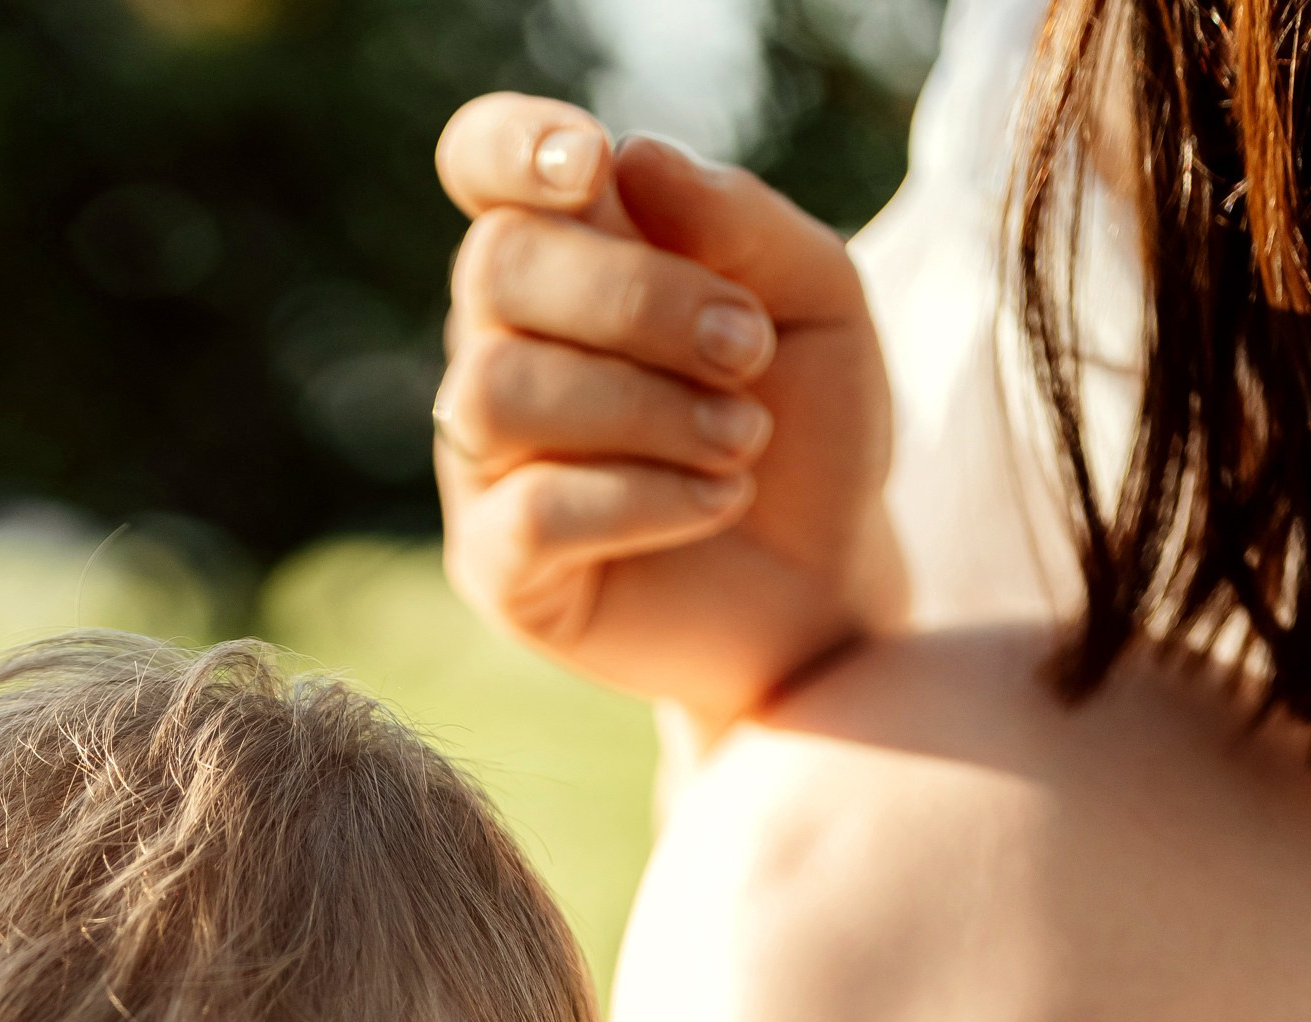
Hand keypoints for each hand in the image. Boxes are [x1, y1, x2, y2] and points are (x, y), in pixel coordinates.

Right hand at [434, 94, 904, 725]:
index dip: (511, 147)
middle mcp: (504, 346)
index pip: (482, 164)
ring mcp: (487, 462)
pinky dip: (645, 497)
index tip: (592, 166)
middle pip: (495, 268)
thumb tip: (632, 160)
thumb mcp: (818, 301)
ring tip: (742, 438)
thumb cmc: (810, 431)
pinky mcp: (497, 567)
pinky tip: (719, 500)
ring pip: (501, 390)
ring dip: (645, 406)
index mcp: (570, 257)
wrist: (828, 586)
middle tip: (747, 350)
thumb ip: (740, 221)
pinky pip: (533, 510)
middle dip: (635, 299)